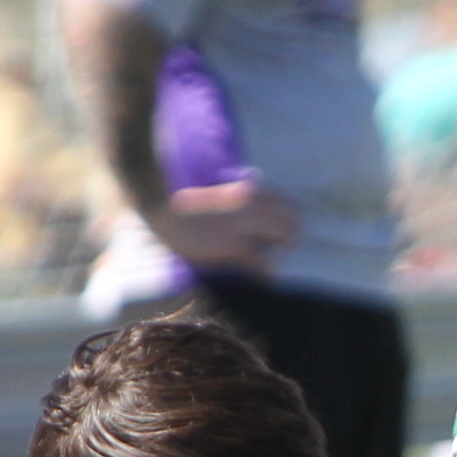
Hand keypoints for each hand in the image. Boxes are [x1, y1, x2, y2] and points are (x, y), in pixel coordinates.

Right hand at [152, 180, 298, 270]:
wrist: (164, 212)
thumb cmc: (187, 205)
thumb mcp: (219, 191)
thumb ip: (239, 189)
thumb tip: (255, 177)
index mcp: (247, 193)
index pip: (286, 202)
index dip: (291, 218)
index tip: (290, 230)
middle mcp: (251, 206)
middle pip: (292, 221)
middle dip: (292, 237)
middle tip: (285, 252)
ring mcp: (245, 225)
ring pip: (285, 238)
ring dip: (284, 253)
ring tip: (278, 266)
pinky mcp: (236, 246)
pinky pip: (264, 261)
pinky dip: (267, 272)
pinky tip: (265, 280)